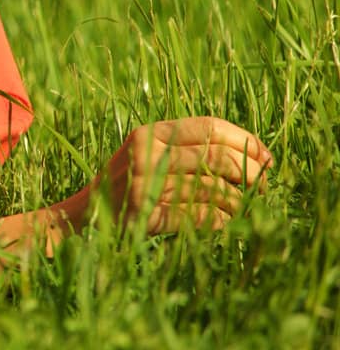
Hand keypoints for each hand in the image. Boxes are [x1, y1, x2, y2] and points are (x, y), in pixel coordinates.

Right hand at [68, 116, 271, 233]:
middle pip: (217, 157)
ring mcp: (143, 184)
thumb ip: (188, 150)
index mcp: (150, 133)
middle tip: (262, 187)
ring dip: (239, 202)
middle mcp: (146, 153)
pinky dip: (221, 221)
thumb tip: (253, 155)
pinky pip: (199, 217)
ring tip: (246, 209)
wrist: (83, 216)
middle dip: (251, 173)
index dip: (245, 141)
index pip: (209, 126)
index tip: (267, 157)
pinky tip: (226, 223)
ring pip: (213, 189)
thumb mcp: (150, 155)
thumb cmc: (127, 185)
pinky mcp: (145, 214)